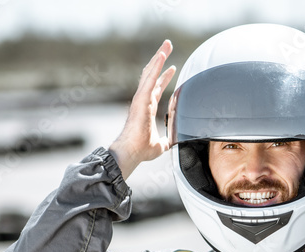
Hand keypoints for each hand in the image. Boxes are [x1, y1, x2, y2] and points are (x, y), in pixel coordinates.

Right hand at [109, 40, 176, 179]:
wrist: (132, 152)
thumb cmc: (142, 150)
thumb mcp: (160, 145)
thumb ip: (166, 140)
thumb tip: (171, 143)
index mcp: (147, 108)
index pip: (156, 88)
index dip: (164, 78)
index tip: (172, 69)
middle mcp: (143, 100)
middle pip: (152, 75)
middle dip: (161, 61)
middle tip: (168, 47)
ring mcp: (141, 99)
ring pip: (150, 73)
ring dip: (159, 58)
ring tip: (167, 45)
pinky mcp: (141, 100)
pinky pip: (150, 80)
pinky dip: (156, 67)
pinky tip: (162, 56)